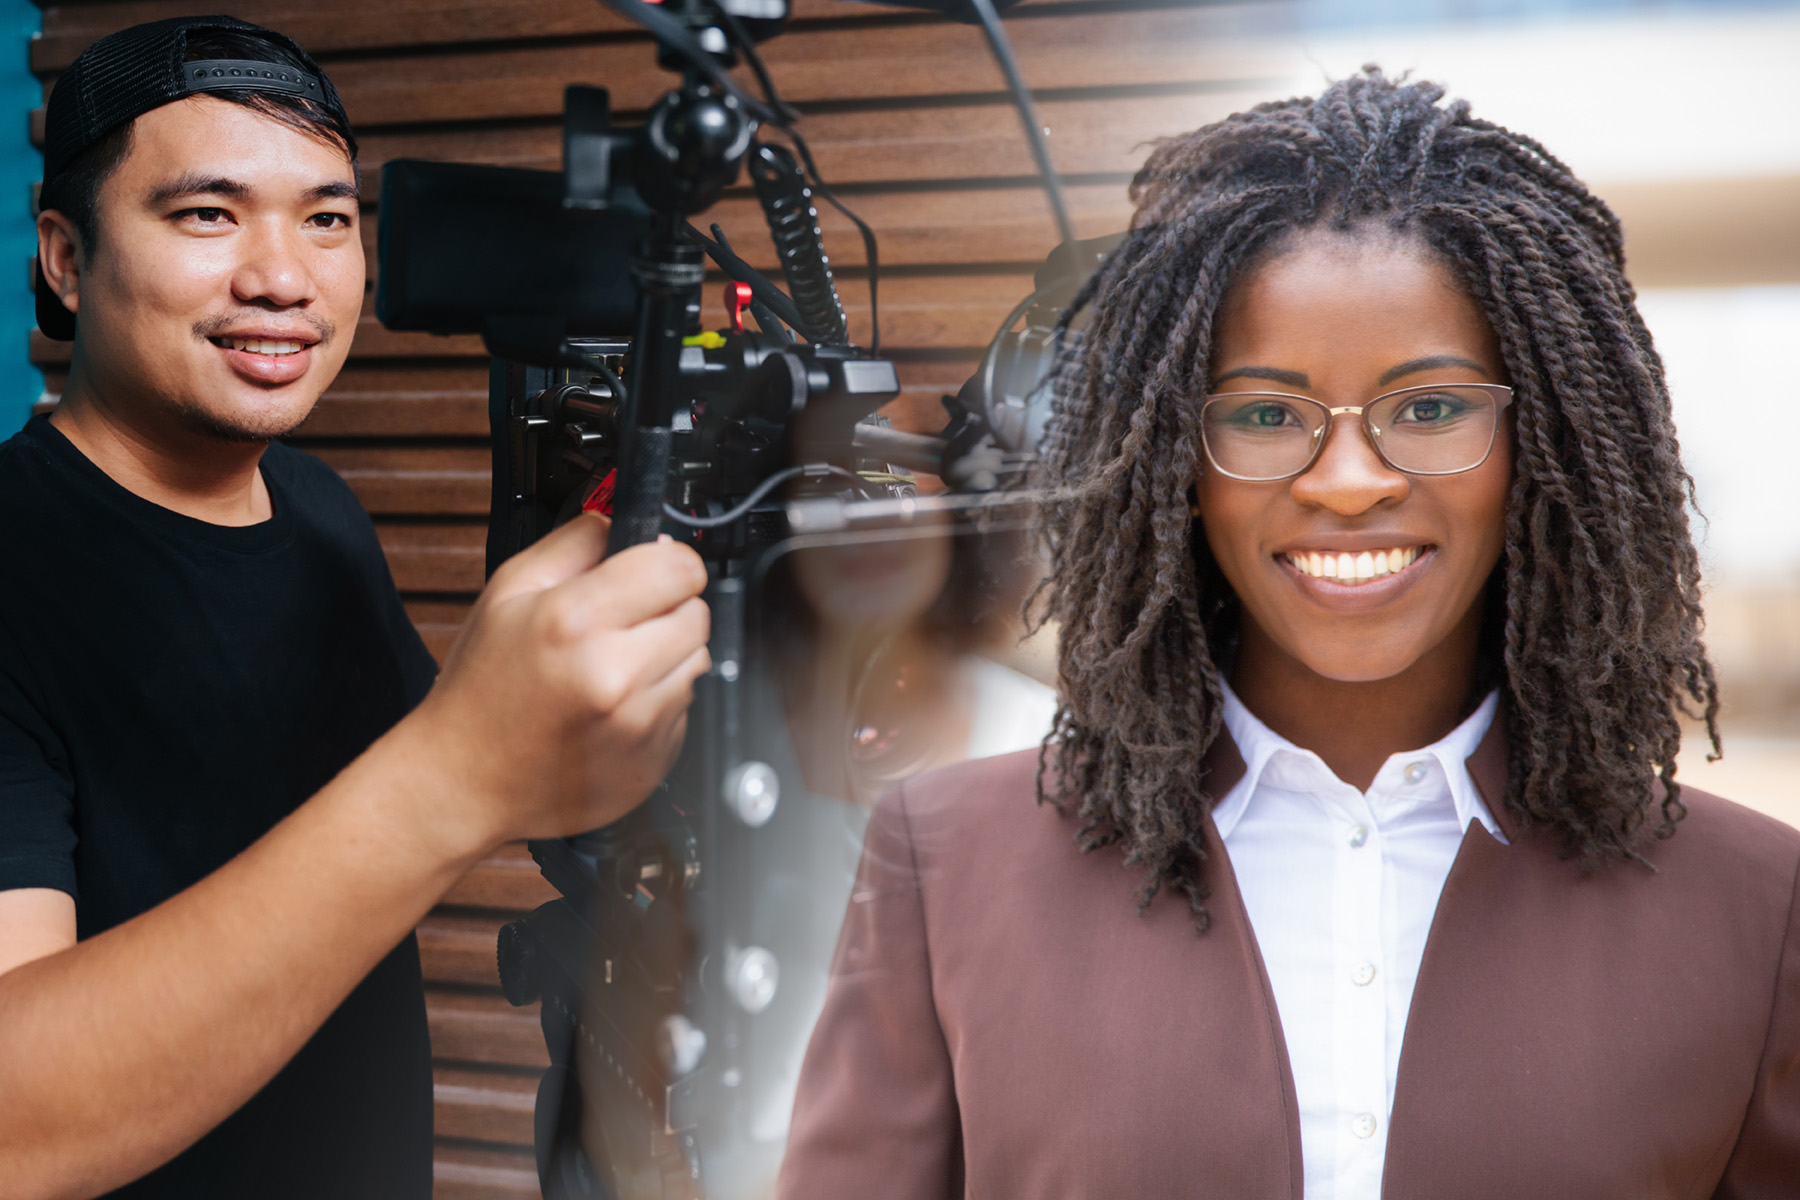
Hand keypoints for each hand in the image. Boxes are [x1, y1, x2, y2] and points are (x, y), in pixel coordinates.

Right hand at [404, 513, 710, 853]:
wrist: (465, 780)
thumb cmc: (482, 690)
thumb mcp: (507, 592)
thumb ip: (574, 544)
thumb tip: (623, 520)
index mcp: (579, 621)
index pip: (679, 567)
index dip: (668, 562)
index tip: (653, 570)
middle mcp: (617, 674)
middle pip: (697, 614)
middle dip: (667, 610)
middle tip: (621, 625)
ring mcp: (640, 724)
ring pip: (697, 661)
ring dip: (666, 657)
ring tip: (611, 669)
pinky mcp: (654, 761)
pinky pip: (685, 709)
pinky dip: (658, 701)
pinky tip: (613, 707)